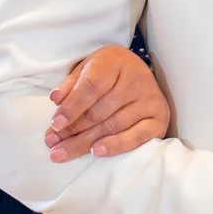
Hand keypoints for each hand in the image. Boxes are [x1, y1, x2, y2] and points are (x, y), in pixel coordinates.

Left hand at [46, 46, 173, 160]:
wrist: (139, 72)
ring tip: (63, 152)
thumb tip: (56, 100)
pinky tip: (96, 152)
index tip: (55, 124)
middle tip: (53, 143)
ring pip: (113, 126)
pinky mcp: (160, 117)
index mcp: (115, 61)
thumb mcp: (87, 69)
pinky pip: (137, 137)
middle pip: (99, 111)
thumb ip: (71, 84)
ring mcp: (150, 99)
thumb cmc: (107, 72)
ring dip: (85, 142)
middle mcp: (136, 79)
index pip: (91, 87)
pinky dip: (116, 146)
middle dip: (73, 130)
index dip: (72, 107)